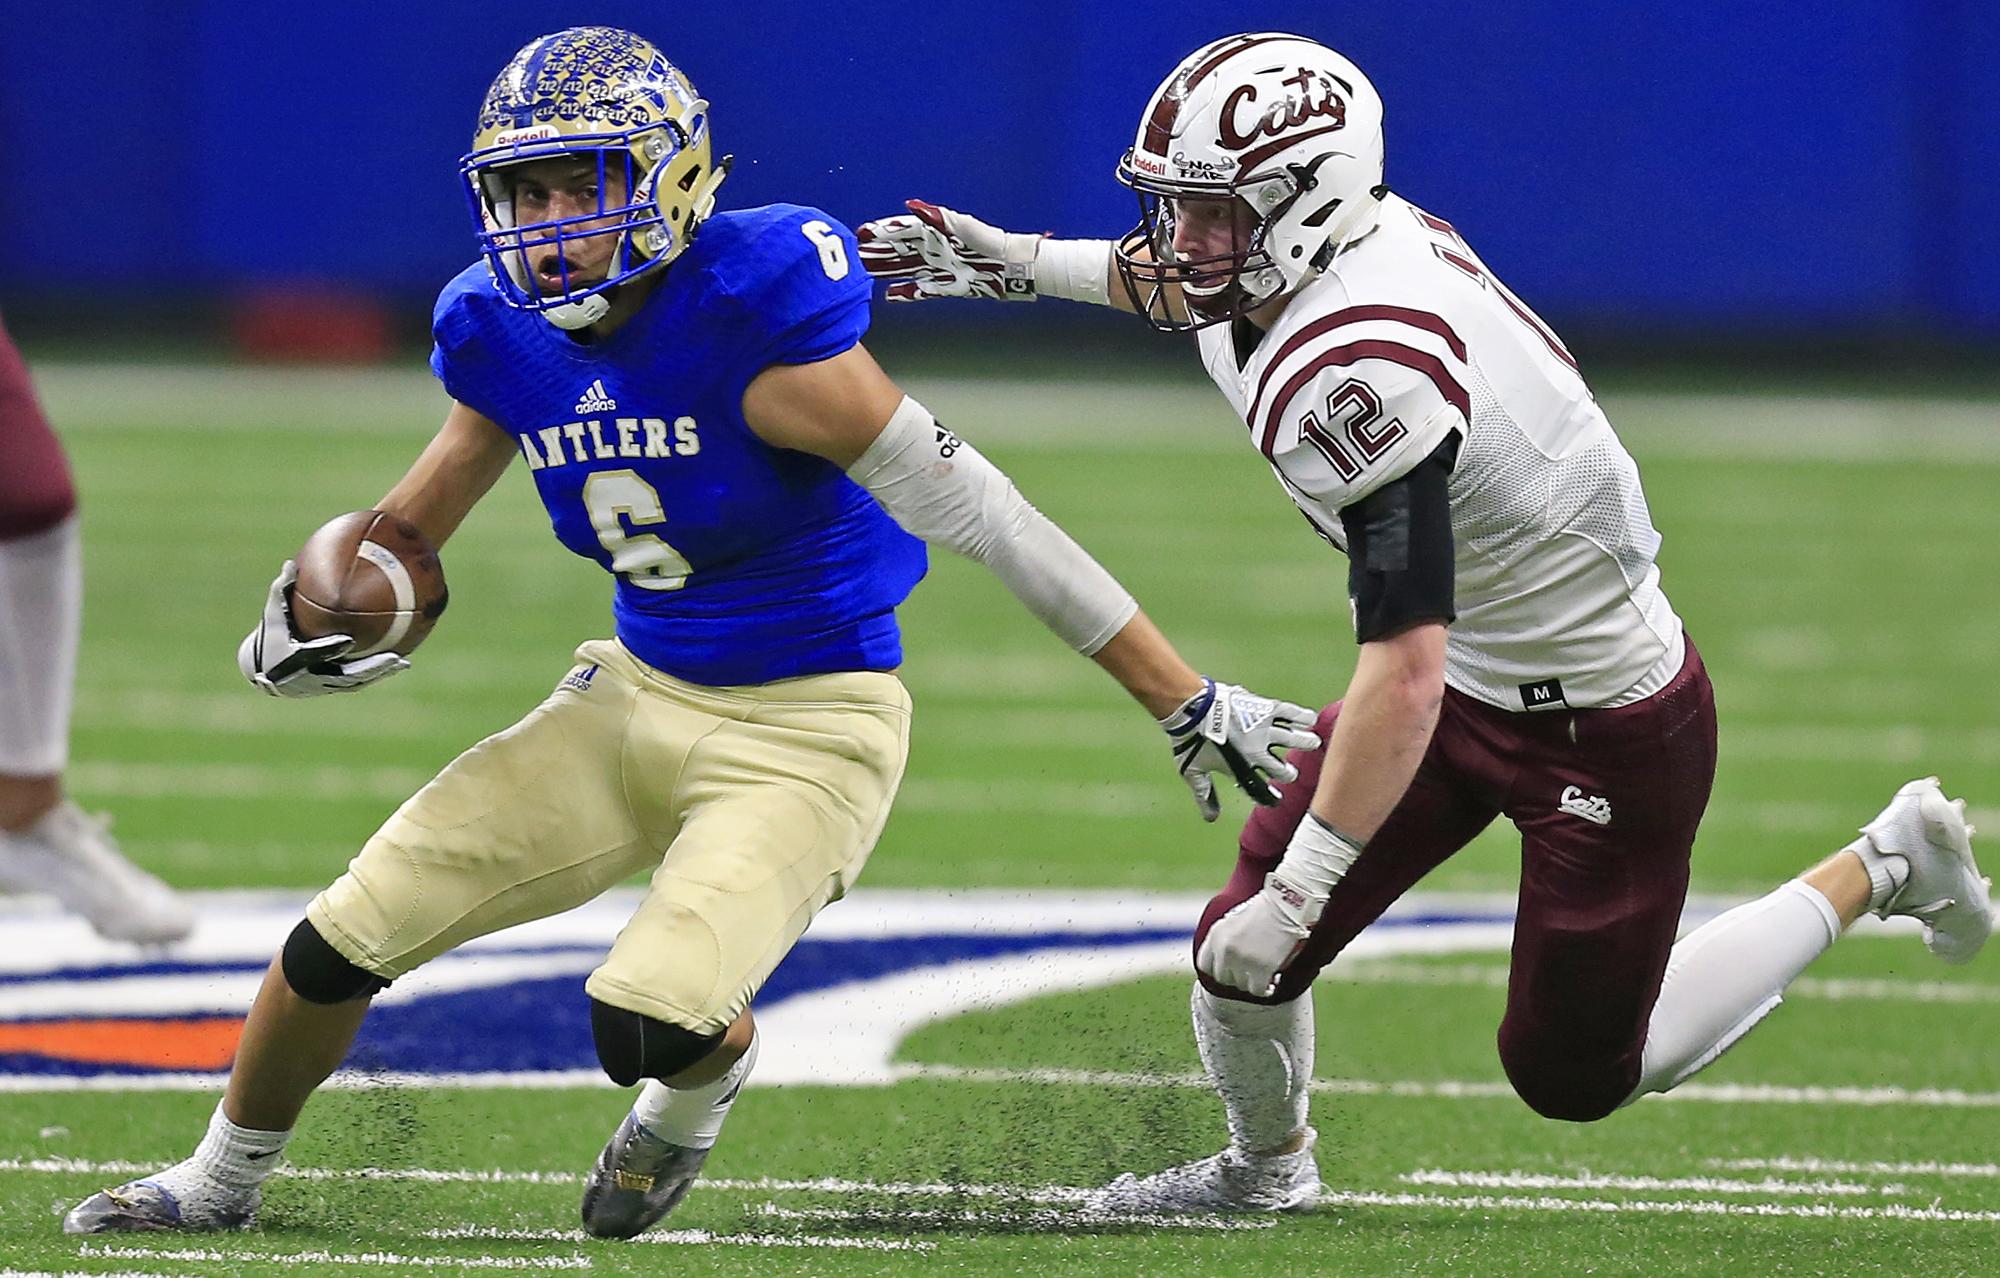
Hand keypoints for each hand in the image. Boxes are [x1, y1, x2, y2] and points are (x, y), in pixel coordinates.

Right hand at [236, 561, 408, 697]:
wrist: (266, 669)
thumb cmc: (272, 634)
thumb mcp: (274, 612)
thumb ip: (282, 589)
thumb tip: (291, 563)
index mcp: (294, 660)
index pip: (314, 655)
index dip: (330, 649)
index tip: (349, 641)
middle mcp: (310, 678)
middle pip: (343, 676)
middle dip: (367, 668)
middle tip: (392, 657)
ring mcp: (323, 686)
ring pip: (354, 682)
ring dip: (378, 673)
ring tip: (401, 662)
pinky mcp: (332, 688)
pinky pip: (358, 682)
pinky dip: (377, 674)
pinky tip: (400, 663)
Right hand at [855, 200, 1041, 301]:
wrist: (1011, 267)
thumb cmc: (990, 242)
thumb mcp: (964, 226)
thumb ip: (937, 217)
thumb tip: (911, 205)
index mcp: (936, 232)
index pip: (902, 230)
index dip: (882, 231)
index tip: (863, 233)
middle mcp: (934, 249)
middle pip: (898, 250)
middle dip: (877, 252)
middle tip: (855, 255)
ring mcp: (939, 269)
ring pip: (904, 270)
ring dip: (885, 272)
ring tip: (864, 274)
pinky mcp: (947, 286)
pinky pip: (921, 290)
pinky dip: (906, 293)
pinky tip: (890, 296)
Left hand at [1161, 678, 1319, 820]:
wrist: (1190, 709)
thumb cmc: (1189, 740)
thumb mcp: (1193, 772)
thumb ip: (1204, 795)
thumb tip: (1210, 819)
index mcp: (1242, 769)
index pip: (1262, 790)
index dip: (1270, 798)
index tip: (1276, 800)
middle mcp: (1257, 752)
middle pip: (1281, 769)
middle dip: (1288, 773)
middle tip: (1290, 773)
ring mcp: (1262, 730)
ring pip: (1292, 740)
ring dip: (1305, 742)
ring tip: (1314, 743)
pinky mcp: (1264, 709)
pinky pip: (1289, 714)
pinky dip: (1302, 716)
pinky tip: (1311, 719)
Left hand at [1197, 817, 1362, 996]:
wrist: (1287, 903)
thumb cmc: (1266, 908)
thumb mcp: (1235, 920)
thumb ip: (1225, 939)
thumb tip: (1224, 960)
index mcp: (1216, 935)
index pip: (1204, 965)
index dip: (1217, 970)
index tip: (1229, 972)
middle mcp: (1224, 949)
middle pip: (1222, 978)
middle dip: (1236, 977)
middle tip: (1250, 975)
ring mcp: (1241, 960)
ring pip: (1241, 985)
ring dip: (1253, 982)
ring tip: (1264, 975)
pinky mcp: (1260, 969)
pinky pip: (1258, 991)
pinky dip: (1265, 990)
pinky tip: (1273, 984)